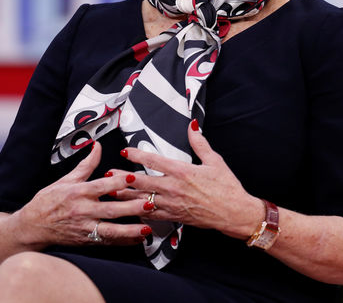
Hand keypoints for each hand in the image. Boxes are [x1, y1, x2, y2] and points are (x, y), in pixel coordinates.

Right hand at [13, 141, 150, 246]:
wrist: (32, 227)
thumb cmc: (48, 202)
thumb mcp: (66, 180)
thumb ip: (86, 165)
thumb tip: (98, 147)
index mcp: (78, 193)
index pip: (101, 186)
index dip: (118, 181)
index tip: (133, 178)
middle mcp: (82, 211)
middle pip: (110, 210)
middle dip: (131, 208)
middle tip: (149, 204)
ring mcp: (84, 228)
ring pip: (110, 230)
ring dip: (130, 230)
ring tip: (146, 229)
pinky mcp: (86, 240)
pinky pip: (107, 242)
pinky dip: (122, 241)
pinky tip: (136, 239)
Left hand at [112, 121, 263, 239]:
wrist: (234, 213)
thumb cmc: (227, 187)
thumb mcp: (214, 160)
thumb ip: (199, 143)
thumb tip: (192, 126)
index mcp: (182, 172)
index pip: (154, 160)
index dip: (137, 154)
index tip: (125, 150)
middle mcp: (173, 188)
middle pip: (142, 181)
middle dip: (123, 178)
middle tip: (108, 173)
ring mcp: (172, 204)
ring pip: (143, 199)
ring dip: (126, 195)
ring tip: (111, 191)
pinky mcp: (175, 217)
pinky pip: (152, 215)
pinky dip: (139, 212)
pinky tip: (129, 210)